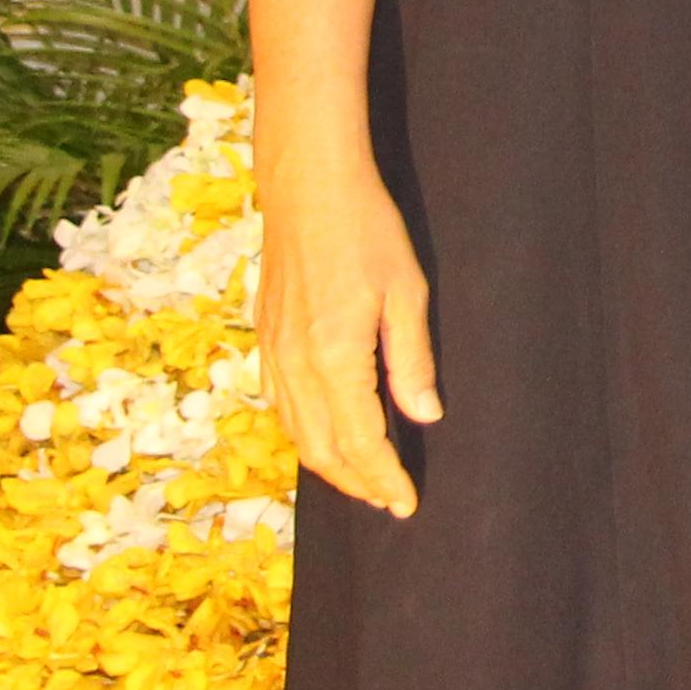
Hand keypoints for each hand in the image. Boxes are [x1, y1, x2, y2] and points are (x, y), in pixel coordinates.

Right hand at [255, 123, 439, 518]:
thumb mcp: (407, 292)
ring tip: (363, 480)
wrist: (308, 188)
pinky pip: (280, 405)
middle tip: (389, 500)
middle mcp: (295, 365)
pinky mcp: (265, 340)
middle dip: (357, 483)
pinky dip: (303, 434)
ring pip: (296, 433)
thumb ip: (413, 360)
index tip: (407, 502)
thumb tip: (425, 416)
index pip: (362, 441)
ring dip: (329, 464)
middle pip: (323, 449)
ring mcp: (273, 354)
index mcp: (334, 357)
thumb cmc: (367, 231)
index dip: (385, 478)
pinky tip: (324, 436)